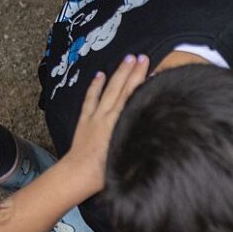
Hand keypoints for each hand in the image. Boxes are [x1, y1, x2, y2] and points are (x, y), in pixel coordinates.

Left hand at [63, 54, 149, 190]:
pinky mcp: (85, 120)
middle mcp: (108, 115)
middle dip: (133, 71)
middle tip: (143, 56)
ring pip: (109, 90)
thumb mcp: (128, 156)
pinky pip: (90, 99)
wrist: (79, 175)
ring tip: (128, 58)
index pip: (133, 97)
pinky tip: (100, 75)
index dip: (142, 82)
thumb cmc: (105, 171)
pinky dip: (95, 86)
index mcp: (119, 123)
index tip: (152, 70)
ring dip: (118, 73)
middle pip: (122, 89)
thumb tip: (154, 127)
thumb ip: (139, 139)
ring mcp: (95, 116)